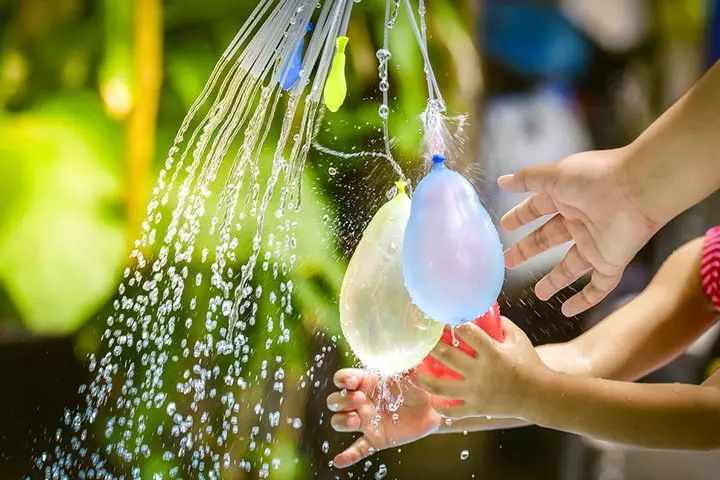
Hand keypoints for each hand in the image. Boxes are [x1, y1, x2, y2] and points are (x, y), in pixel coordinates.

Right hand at [327, 368, 441, 467]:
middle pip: (335, 401)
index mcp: (366, 382)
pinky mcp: (375, 439)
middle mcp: (361, 401)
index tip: (352, 382)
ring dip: (342, 421)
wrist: (434, 408)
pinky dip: (347, 456)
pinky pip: (357, 449)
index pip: (342, 378)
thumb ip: (404, 361)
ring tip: (356, 420)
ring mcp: (366, 421)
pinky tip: (339, 461)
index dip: (342, 379)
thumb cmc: (420, 385)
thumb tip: (407, 346)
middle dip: (342, 400)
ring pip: (340, 422)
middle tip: (360, 400)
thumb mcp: (411, 371)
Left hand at [417, 317, 546, 419]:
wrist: (539, 396)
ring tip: (418, 369)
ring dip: (424, 377)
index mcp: (492, 352)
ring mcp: (476, 392)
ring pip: (441, 386)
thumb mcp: (518, 338)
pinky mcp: (476, 408)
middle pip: (446, 356)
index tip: (443, 318)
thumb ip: (501, 324)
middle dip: (431, 345)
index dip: (453, 323)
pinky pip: (452, 410)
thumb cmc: (529, 364)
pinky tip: (433, 398)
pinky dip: (440, 406)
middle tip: (423, 340)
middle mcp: (481, 372)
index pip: (466, 332)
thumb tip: (481, 312)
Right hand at [499, 148, 662, 315]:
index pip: (538, 209)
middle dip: (528, 250)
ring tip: (539, 294)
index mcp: (567, 197)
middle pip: (549, 239)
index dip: (521, 217)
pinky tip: (568, 311)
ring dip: (555, 280)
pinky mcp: (611, 260)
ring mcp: (595, 242)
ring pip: (571, 266)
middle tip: (508, 261)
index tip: (505, 226)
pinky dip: (585, 300)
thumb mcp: (553, 175)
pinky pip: (598, 286)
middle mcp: (580, 220)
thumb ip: (527, 180)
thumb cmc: (597, 176)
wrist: (640, 188)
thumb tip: (502, 181)